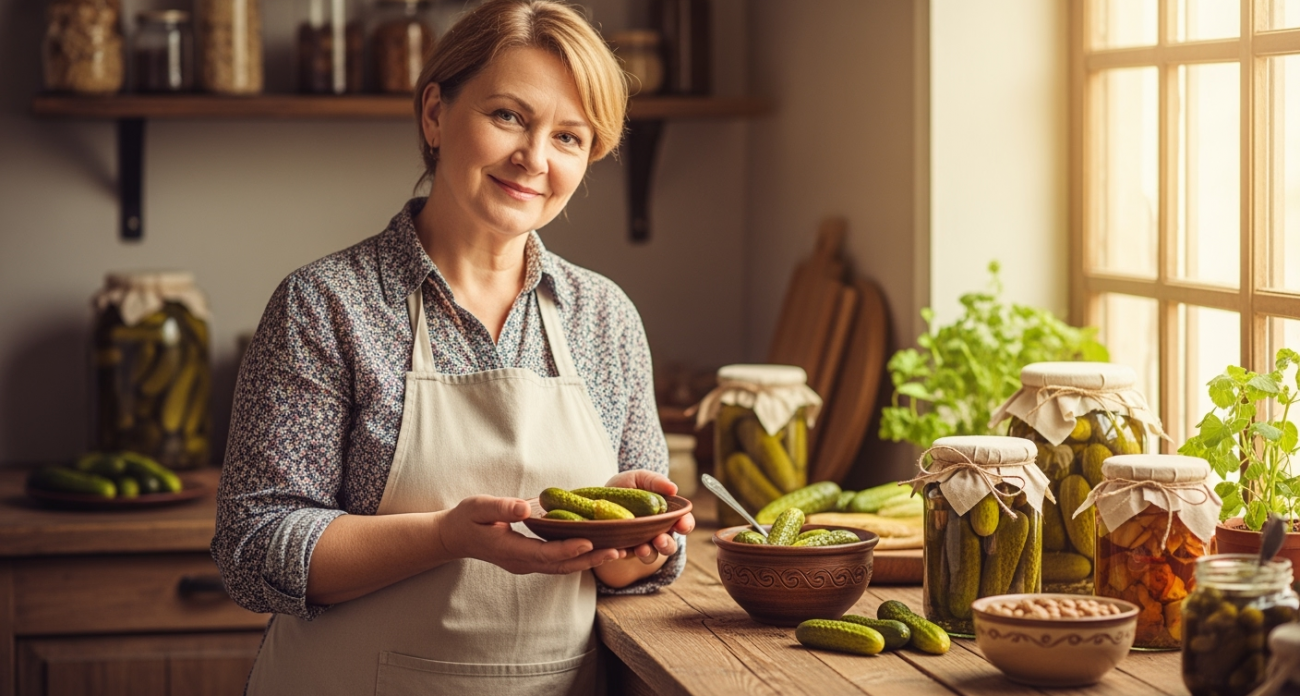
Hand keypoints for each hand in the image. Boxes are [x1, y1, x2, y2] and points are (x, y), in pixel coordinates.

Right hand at [435, 495, 623, 574]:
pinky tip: (601, 548)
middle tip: (619, 551)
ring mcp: (528, 564)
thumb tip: (524, 509)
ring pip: (564, 567)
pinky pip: (561, 562)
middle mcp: (523, 563)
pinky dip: (582, 557)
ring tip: (619, 552)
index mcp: (510, 551)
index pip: (544, 554)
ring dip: (591, 561)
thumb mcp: (478, 508)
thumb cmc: (466, 519)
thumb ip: (501, 508)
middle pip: (561, 565)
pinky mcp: (533, 560)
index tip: (590, 541)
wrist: (455, 537)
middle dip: (590, 559)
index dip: (568, 549)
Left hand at [604, 470, 695, 563]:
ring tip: (641, 549)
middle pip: (670, 545)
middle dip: (667, 544)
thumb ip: (655, 481)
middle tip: (659, 540)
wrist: (596, 497)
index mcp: (666, 516)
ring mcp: (641, 543)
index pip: (683, 523)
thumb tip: (673, 489)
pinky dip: (623, 555)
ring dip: (649, 554)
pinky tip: (618, 551)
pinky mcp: (623, 550)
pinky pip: (626, 557)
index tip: (681, 525)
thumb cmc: (625, 487)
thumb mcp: (639, 478)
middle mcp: (657, 533)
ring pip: (652, 556)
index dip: (685, 525)